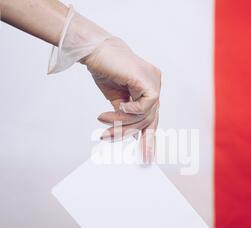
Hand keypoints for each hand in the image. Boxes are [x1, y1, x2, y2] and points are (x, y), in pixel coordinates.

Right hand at [82, 37, 160, 163]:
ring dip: (122, 122)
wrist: (95, 51)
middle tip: (134, 153)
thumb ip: (125, 114)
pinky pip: (145, 106)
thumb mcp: (116, 99)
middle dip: (141, 138)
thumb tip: (129, 133)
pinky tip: (120, 106)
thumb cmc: (104, 69)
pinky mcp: (150, 80)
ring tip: (103, 120)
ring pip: (145, 115)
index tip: (144, 155)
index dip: (148, 137)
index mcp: (148, 88)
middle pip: (150, 119)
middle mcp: (155, 84)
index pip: (151, 116)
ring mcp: (154, 81)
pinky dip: (130, 111)